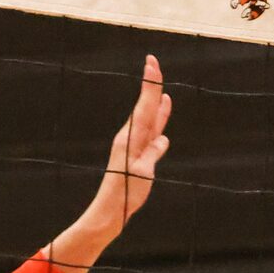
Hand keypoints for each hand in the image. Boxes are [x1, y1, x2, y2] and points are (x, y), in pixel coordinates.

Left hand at [82, 54, 171, 235]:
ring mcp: (135, 148)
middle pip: (145, 107)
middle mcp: (132, 138)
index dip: (150, 84)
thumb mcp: (141, 171)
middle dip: (151, 87)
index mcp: (131, 137)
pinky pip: (151, 138)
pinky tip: (162, 126)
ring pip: (149, 121)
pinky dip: (158, 128)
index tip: (151, 63)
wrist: (111, 209)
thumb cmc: (124, 192)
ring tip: (162, 93)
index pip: (144, 104)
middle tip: (153, 65)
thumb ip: (152, 153)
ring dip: (156, 107)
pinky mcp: (138, 158)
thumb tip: (162, 139)